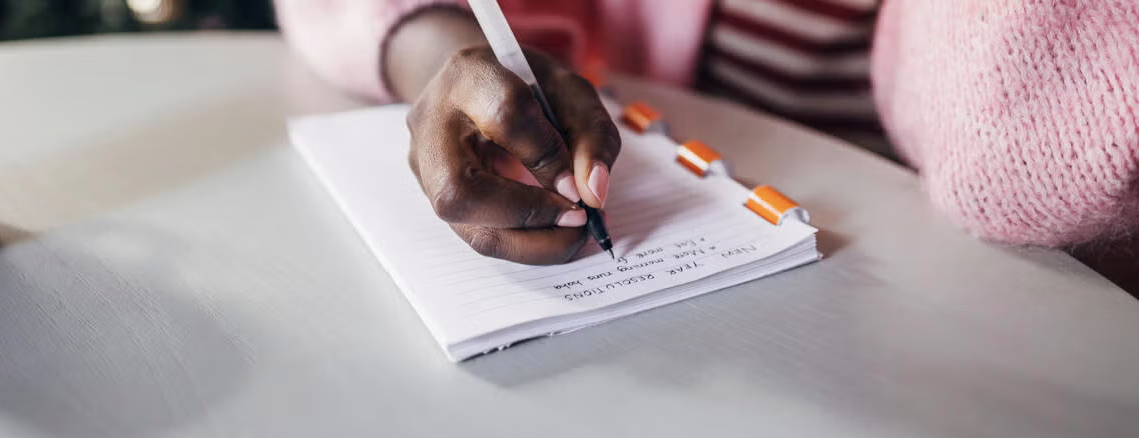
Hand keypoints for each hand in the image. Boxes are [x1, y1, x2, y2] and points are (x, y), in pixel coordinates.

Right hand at [405, 46, 619, 263]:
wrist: (479, 88)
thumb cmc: (527, 86)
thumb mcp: (571, 93)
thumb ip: (591, 135)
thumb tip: (594, 193)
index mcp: (470, 75)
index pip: (504, 116)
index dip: (548, 157)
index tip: (581, 183)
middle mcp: (432, 125)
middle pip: (461, 191)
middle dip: (530, 216)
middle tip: (579, 219)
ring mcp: (425, 167)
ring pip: (468, 228)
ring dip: (532, 243)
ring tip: (574, 234)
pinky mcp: (436, 199)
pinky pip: (479, 236)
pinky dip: (525, 244)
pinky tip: (554, 234)